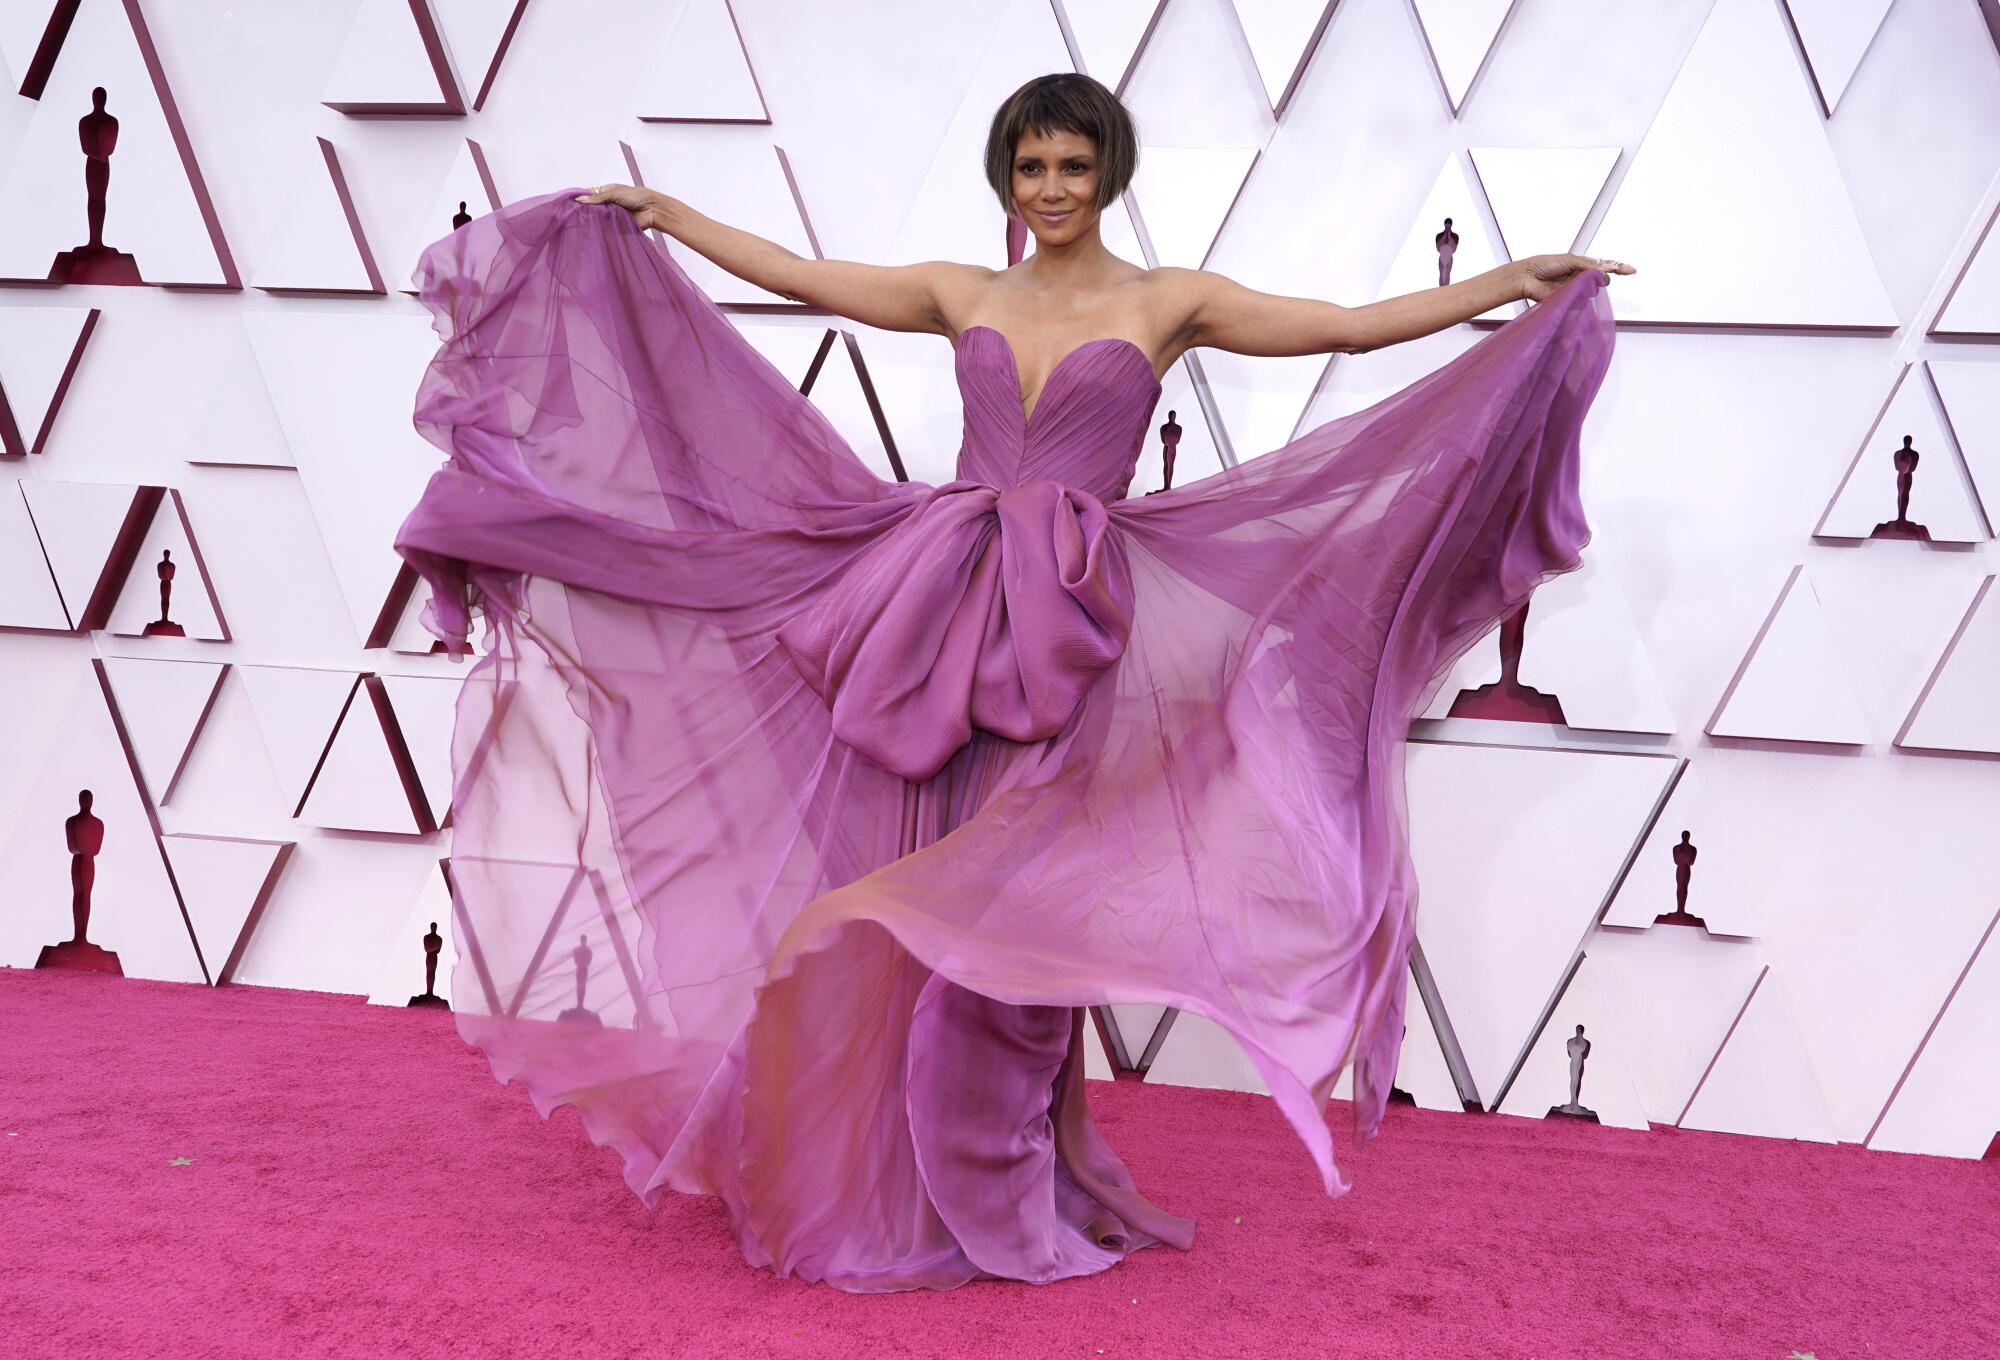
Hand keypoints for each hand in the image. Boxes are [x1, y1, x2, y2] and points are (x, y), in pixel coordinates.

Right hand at [574, 182, 669, 231]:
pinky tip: (592, 231)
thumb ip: (597, 197)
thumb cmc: (637, 197)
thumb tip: (579, 200)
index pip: (590, 195)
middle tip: (573, 216)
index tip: (570, 204)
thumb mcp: (615, 193)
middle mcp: (608, 204)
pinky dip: (601, 229)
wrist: (653, 210)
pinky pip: (606, 228)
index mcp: (607, 192)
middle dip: (586, 212)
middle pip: (593, 208)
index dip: (581, 199)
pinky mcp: (617, 226)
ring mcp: (612, 216)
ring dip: (593, 221)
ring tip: (580, 224)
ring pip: (598, 219)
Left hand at [1517, 253, 1634, 301]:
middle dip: (1598, 279)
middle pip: (1601, 281)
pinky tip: (1565, 293)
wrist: (1528, 278)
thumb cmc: (1545, 265)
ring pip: (1591, 292)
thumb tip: (1603, 274)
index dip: (1619, 268)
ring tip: (1568, 283)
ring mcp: (1575, 290)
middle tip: (1586, 276)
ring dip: (1584, 288)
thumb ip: (1589, 266)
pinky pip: (1580, 303)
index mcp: (1582, 265)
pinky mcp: (1568, 301)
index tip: (1631, 270)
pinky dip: (1576, 298)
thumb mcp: (1570, 260)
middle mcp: (1580, 278)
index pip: (1605, 266)